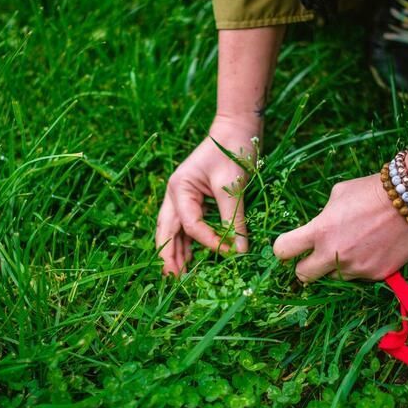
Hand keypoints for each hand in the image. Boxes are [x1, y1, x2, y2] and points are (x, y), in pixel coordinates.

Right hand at [156, 116, 260, 275]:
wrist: (237, 128)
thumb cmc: (233, 150)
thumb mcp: (233, 186)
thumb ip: (234, 220)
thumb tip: (240, 251)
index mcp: (179, 188)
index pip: (190, 224)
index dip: (208, 242)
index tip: (229, 253)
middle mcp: (176, 194)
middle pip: (167, 230)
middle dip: (170, 255)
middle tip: (174, 280)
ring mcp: (183, 196)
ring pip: (174, 230)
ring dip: (176, 251)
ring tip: (179, 275)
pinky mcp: (195, 199)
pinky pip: (187, 225)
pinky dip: (188, 241)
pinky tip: (192, 257)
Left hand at [273, 174, 407, 281]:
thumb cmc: (371, 191)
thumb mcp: (338, 195)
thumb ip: (323, 217)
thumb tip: (317, 229)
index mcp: (319, 231)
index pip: (283, 250)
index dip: (283, 250)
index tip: (289, 248)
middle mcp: (334, 254)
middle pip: (303, 276)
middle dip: (305, 268)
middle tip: (313, 258)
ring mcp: (356, 268)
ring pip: (334, 279)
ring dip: (337, 267)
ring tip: (353, 247)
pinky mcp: (377, 276)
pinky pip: (360, 277)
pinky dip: (361, 267)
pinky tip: (372, 249)